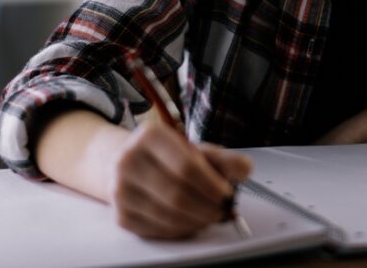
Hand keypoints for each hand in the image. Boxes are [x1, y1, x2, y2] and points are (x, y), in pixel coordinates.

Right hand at [109, 120, 252, 238]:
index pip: (186, 166)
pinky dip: (181, 229)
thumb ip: (222, 159)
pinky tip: (191, 220)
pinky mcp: (121, 215)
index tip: (227, 193)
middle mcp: (129, 160)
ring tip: (210, 215)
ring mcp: (120, 189)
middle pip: (177, 194)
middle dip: (207, 207)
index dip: (211, 185)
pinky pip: (158, 229)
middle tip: (223, 210)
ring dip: (197, 220)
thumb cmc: (167, 157)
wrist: (129, 163)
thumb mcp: (195, 149)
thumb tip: (245, 169)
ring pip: (168, 215)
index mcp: (150, 136)